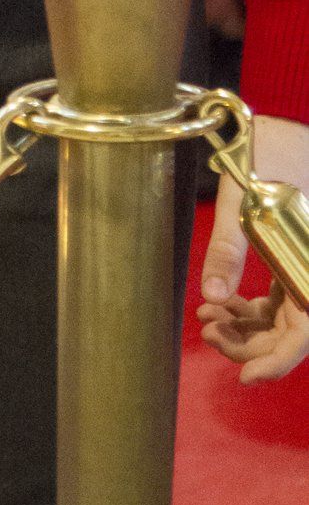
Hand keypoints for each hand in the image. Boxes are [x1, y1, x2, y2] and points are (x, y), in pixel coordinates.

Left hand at [198, 113, 308, 381]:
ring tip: (205, 319)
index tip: (244, 377)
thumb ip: (228, 247)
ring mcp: (306, 265)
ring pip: (281, 317)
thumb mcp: (242, 197)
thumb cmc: (271, 152)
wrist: (285, 127)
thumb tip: (211, 295)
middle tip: (209, 335)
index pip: (305, 334)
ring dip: (245, 326)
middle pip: (291, 332)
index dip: (276, 362)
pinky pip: (277, 297)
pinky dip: (248, 306)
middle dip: (250, 344)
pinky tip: (215, 302)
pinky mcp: (294, 257)